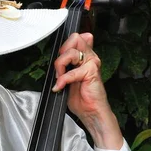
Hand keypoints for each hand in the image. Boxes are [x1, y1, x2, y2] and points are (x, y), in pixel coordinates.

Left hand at [53, 32, 122, 149]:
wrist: (91, 112)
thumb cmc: (82, 98)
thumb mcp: (68, 79)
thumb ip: (64, 67)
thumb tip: (58, 58)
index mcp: (85, 56)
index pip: (75, 38)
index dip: (64, 47)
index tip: (60, 63)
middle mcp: (89, 57)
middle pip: (74, 39)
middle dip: (61, 53)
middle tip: (60, 69)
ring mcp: (92, 63)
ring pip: (71, 53)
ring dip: (60, 66)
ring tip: (60, 79)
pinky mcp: (92, 72)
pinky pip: (72, 72)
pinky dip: (63, 79)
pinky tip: (60, 86)